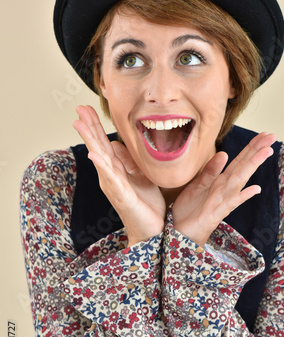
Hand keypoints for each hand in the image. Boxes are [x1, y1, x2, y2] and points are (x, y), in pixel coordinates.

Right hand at [73, 105, 165, 246]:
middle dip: (89, 126)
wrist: (151, 229)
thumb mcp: (140, 176)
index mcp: (116, 169)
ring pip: (99, 158)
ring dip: (90, 140)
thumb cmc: (146, 204)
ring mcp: (113, 184)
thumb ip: (129, 161)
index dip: (95, 125)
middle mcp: (110, 175)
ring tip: (79, 124)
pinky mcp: (121, 195)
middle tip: (78, 107)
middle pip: (98, 145)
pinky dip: (101, 166)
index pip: (104, 143)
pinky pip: (110, 178)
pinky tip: (94, 154)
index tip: (86, 108)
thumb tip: (118, 144)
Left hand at [172, 132, 276, 246]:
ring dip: (253, 166)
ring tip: (267, 152)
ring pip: (240, 179)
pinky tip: (255, 189)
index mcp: (220, 181)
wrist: (180, 232)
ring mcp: (223, 200)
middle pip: (243, 166)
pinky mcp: (217, 213)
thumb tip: (224, 154)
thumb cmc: (189, 210)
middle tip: (272, 136)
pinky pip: (231, 203)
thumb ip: (211, 171)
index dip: (251, 147)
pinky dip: (243, 196)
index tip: (265, 134)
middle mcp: (225, 189)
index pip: (239, 160)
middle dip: (257, 151)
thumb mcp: (198, 185)